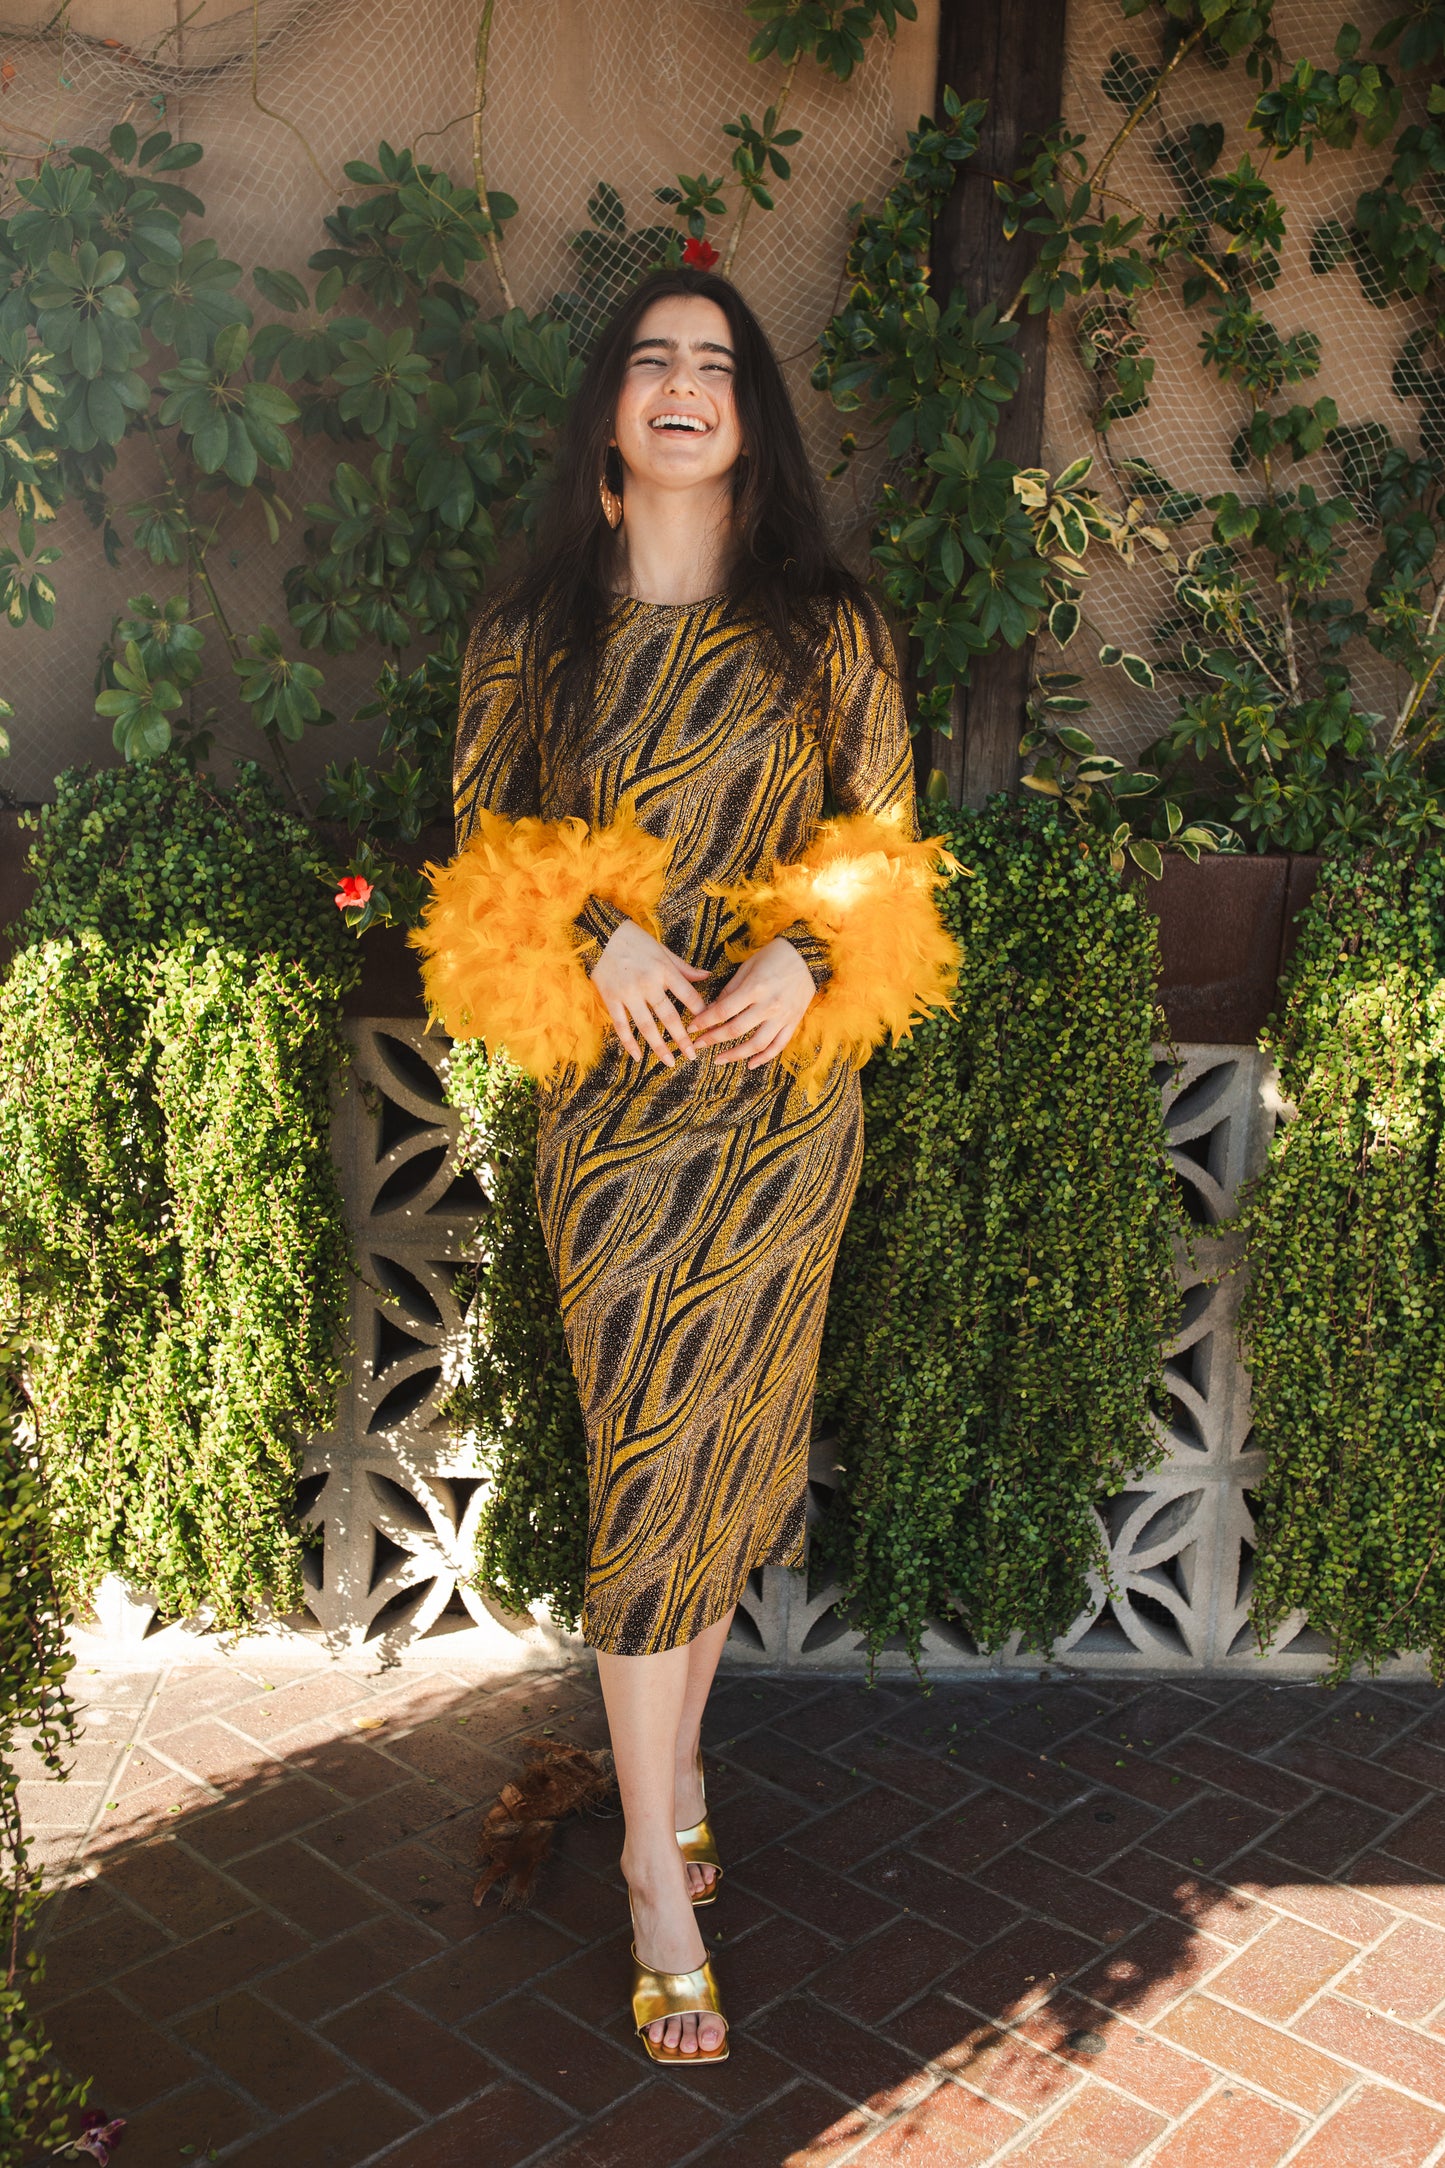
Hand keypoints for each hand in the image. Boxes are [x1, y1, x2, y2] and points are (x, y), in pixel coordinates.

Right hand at [591, 918, 707, 1066]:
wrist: (599, 933)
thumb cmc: (633, 940)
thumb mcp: (662, 949)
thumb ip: (683, 967)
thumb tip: (707, 976)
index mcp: (664, 970)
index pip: (688, 996)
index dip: (700, 1012)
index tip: (707, 1027)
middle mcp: (648, 984)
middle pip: (669, 1017)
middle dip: (683, 1038)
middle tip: (692, 1055)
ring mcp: (628, 993)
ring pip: (647, 1026)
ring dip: (659, 1047)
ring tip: (670, 1062)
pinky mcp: (611, 999)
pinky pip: (622, 1026)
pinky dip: (630, 1043)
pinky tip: (638, 1057)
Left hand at [691, 937, 814, 1068]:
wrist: (807, 955)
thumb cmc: (774, 956)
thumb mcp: (748, 967)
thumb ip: (730, 990)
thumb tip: (713, 1009)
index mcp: (755, 988)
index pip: (723, 1011)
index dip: (705, 1021)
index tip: (692, 1028)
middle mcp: (769, 1005)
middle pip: (736, 1030)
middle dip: (713, 1039)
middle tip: (698, 1045)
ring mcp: (783, 1016)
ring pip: (756, 1044)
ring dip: (735, 1055)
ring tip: (718, 1059)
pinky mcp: (793, 1022)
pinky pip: (778, 1046)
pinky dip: (764, 1058)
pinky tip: (750, 1064)